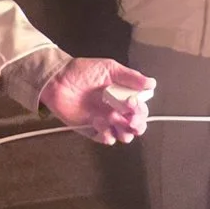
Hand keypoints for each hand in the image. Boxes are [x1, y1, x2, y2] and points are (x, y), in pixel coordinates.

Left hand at [37, 58, 152, 144]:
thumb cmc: (82, 71)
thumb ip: (130, 77)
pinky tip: (97, 122)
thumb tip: (152, 83)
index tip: (133, 104)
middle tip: (129, 120)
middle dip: (137, 125)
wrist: (57, 80)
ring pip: (124, 136)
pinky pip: (106, 139)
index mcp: (123, 97)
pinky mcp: (92, 130)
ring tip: (110, 118)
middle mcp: (117, 111)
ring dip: (121, 130)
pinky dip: (106, 134)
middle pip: (136, 126)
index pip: (141, 110)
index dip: (141, 111)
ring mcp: (105, 122)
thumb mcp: (109, 68)